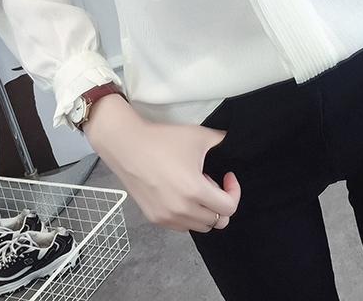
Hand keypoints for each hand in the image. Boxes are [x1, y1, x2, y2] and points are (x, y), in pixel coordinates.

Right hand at [83, 94, 240, 231]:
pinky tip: (180, 193)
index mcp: (195, 191)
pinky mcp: (155, 218)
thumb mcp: (198, 136)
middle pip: (217, 221)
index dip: (234, 191)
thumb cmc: (163, 140)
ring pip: (199, 227)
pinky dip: (188, 215)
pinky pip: (181, 226)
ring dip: (204, 210)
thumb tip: (234, 141)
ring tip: (194, 187)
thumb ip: (222, 141)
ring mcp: (167, 217)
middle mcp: (182, 210)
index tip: (227, 176)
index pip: (229, 208)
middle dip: (220, 202)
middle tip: (210, 181)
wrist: (128, 145)